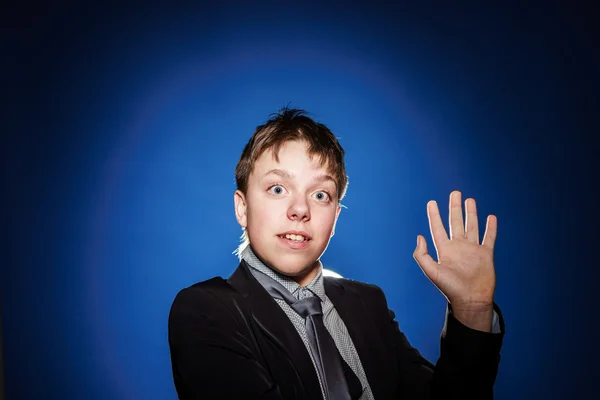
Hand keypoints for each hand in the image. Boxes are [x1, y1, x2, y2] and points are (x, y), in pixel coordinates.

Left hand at [413, 191, 496, 329]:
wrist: (471, 300)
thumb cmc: (450, 288)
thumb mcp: (431, 271)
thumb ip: (422, 254)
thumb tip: (420, 236)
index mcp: (444, 249)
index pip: (438, 227)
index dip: (434, 215)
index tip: (432, 202)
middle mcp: (458, 246)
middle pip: (455, 222)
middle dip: (454, 207)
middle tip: (455, 192)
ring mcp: (472, 249)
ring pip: (472, 226)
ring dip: (471, 213)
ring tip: (470, 200)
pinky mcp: (486, 254)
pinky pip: (488, 237)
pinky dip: (490, 227)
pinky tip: (491, 217)